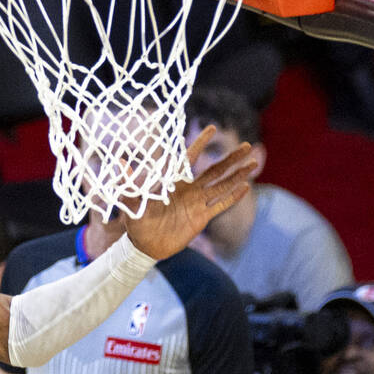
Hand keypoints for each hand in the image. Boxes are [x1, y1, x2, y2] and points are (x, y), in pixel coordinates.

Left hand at [124, 125, 255, 260]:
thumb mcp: (130, 199)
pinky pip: (220, 205)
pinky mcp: (201, 218)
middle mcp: (189, 188)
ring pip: (222, 185)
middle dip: (230, 158)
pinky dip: (233, 197)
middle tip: (246, 145)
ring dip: (237, 175)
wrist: (143, 245)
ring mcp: (197, 203)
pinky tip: (246, 187)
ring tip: (254, 163)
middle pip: (214, 169)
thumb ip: (128, 181)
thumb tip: (120, 162)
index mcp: (173, 180)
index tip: (212, 128)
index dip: (200, 143)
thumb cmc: (135, 219)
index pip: (189, 157)